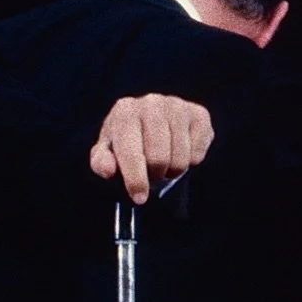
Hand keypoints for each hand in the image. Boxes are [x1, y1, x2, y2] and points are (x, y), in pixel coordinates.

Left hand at [89, 93, 213, 205]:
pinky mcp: (200, 114)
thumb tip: (108, 169)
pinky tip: (181, 151)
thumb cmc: (127, 141)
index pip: (131, 152)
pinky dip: (191, 161)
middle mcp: (151, 103)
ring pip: (181, 158)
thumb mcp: (107, 152)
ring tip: (165, 162)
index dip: (135, 179)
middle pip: (159, 158)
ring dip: (173, 170)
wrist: (151, 122)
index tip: (139, 198)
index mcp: (125, 111)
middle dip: (155, 175)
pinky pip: (198, 153)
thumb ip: (101, 162)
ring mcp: (178, 106)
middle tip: (152, 173)